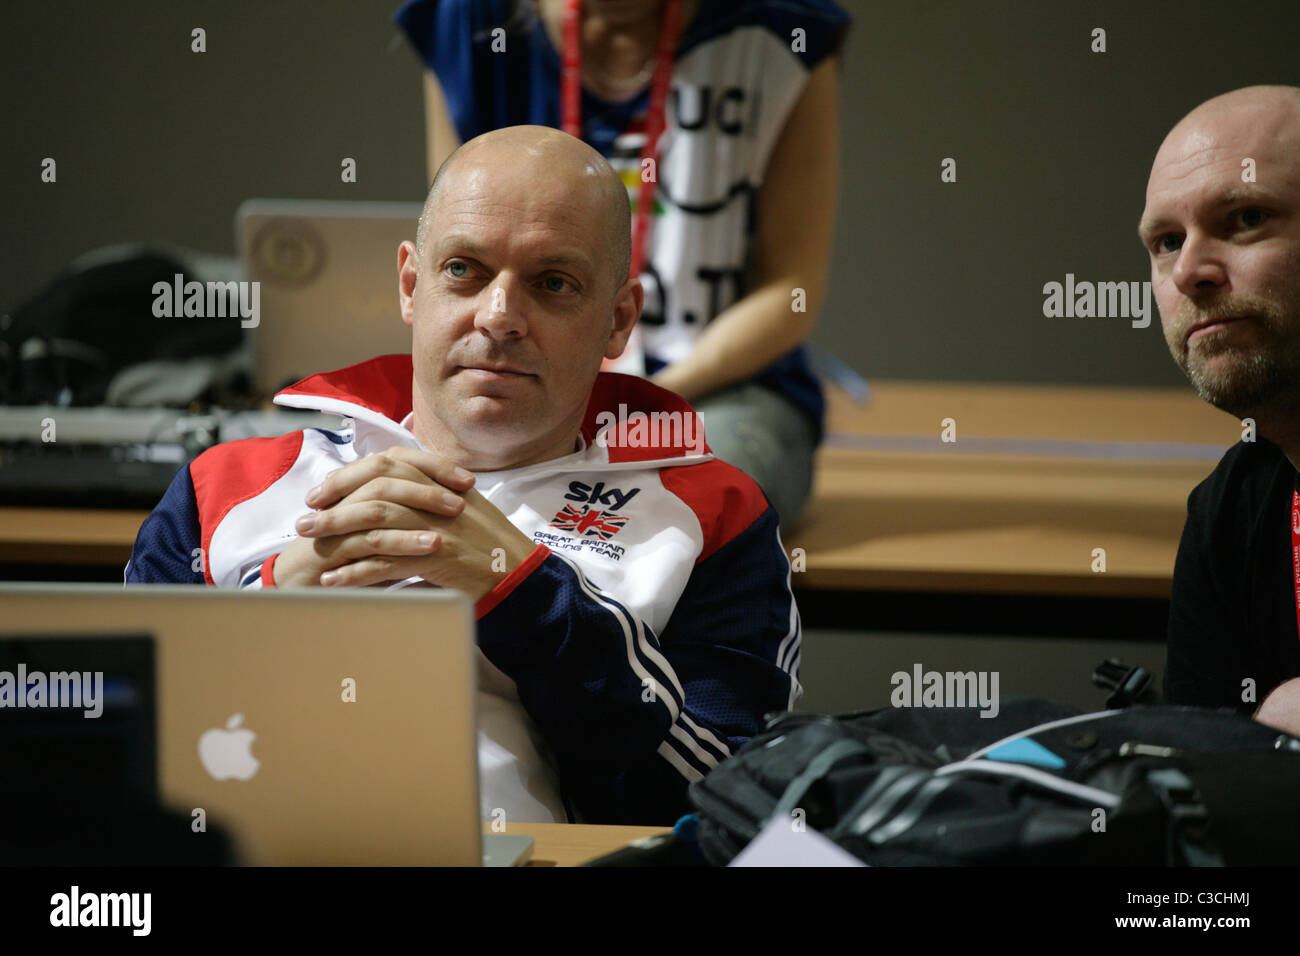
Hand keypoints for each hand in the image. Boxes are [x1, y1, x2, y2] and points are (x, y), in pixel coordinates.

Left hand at [274, 446, 536, 600]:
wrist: (519, 575)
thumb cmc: (489, 544)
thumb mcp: (462, 505)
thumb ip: (427, 493)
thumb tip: (383, 488)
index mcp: (443, 481)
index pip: (388, 464)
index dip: (350, 475)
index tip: (322, 491)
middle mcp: (438, 498)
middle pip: (374, 488)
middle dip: (333, 502)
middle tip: (304, 519)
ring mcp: (436, 527)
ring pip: (374, 521)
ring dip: (335, 533)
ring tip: (309, 546)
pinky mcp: (435, 559)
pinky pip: (384, 562)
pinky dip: (354, 571)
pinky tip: (334, 580)